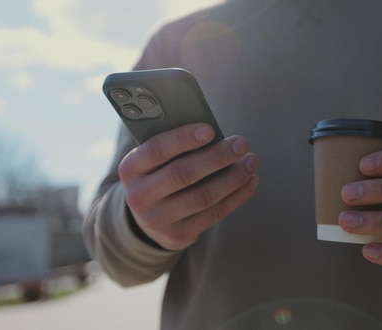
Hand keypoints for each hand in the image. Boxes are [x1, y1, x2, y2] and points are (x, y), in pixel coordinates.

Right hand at [118, 123, 259, 250]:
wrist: (148, 218)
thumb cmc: (160, 174)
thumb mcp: (155, 160)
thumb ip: (175, 147)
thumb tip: (215, 133)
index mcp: (130, 169)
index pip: (157, 150)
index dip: (184, 138)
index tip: (211, 129)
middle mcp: (139, 196)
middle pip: (183, 174)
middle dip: (217, 157)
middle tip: (241, 144)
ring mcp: (157, 220)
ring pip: (202, 197)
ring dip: (232, 178)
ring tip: (251, 162)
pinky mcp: (178, 235)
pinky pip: (213, 214)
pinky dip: (236, 196)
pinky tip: (250, 182)